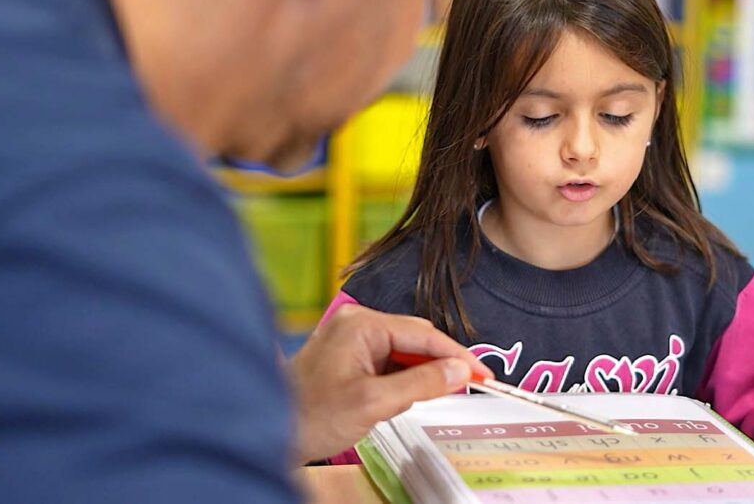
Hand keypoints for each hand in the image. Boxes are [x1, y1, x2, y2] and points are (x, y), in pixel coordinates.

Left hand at [287, 305, 493, 461]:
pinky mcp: (349, 354)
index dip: (458, 355)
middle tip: (473, 386)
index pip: (424, 334)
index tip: (484, 375)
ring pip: (404, 351)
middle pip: (416, 339)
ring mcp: (351, 337)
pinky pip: (389, 360)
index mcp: (362, 324)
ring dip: (422, 372)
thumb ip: (421, 383)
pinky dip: (405, 377)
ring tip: (440, 394)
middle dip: (443, 363)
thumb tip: (458, 372)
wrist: (269, 430)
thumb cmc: (311, 416)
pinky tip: (412, 394)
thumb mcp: (374, 402)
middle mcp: (357, 323)